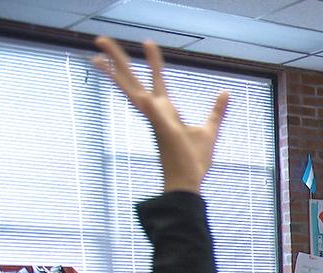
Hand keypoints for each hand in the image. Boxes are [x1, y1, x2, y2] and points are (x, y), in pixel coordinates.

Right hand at [91, 37, 227, 194]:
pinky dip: (146, 103)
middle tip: (100, 39)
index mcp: (165, 111)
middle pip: (133, 80)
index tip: (148, 42)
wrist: (189, 183)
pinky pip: (152, 113)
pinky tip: (138, 91)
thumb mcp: (210, 130)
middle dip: (119, 59)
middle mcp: (156, 113)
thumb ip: (216, 110)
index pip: (157, 80)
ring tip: (97, 55)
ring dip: (115, 74)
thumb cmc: (194, 161)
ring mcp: (157, 121)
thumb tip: (225, 92)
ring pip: (132, 92)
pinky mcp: (164, 131)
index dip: (154, 61)